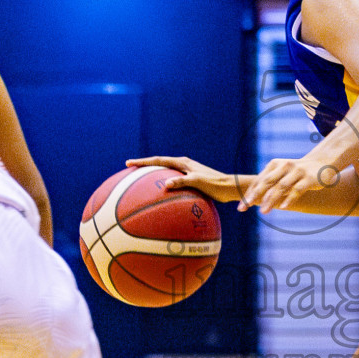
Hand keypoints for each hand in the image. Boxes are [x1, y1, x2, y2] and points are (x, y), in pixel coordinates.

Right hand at [126, 156, 241, 203]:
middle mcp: (183, 165)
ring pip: (165, 173)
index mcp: (183, 162)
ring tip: (140, 182)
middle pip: (159, 164)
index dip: (143, 162)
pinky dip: (163, 187)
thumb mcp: (198, 182)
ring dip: (153, 176)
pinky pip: (172, 183)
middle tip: (130, 170)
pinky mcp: (189, 182)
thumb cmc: (215, 184)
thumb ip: (182, 181)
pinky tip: (159, 197)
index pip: (158, 160)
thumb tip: (166, 184)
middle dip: (144, 166)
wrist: (229, 188)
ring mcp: (186, 173)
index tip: (129, 163)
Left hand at [239, 157, 334, 212]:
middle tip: (246, 207)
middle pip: (267, 182)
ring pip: (281, 186)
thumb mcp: (282, 174)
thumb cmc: (297, 172)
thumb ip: (270, 184)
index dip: (249, 193)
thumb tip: (252, 199)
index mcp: (274, 164)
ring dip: (271, 200)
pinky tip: (283, 208)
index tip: (241, 207)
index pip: (259, 180)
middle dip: (255, 195)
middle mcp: (284, 166)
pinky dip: (289, 199)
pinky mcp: (308, 178)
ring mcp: (297, 171)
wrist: (322, 163)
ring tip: (263, 211)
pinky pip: (297, 189)